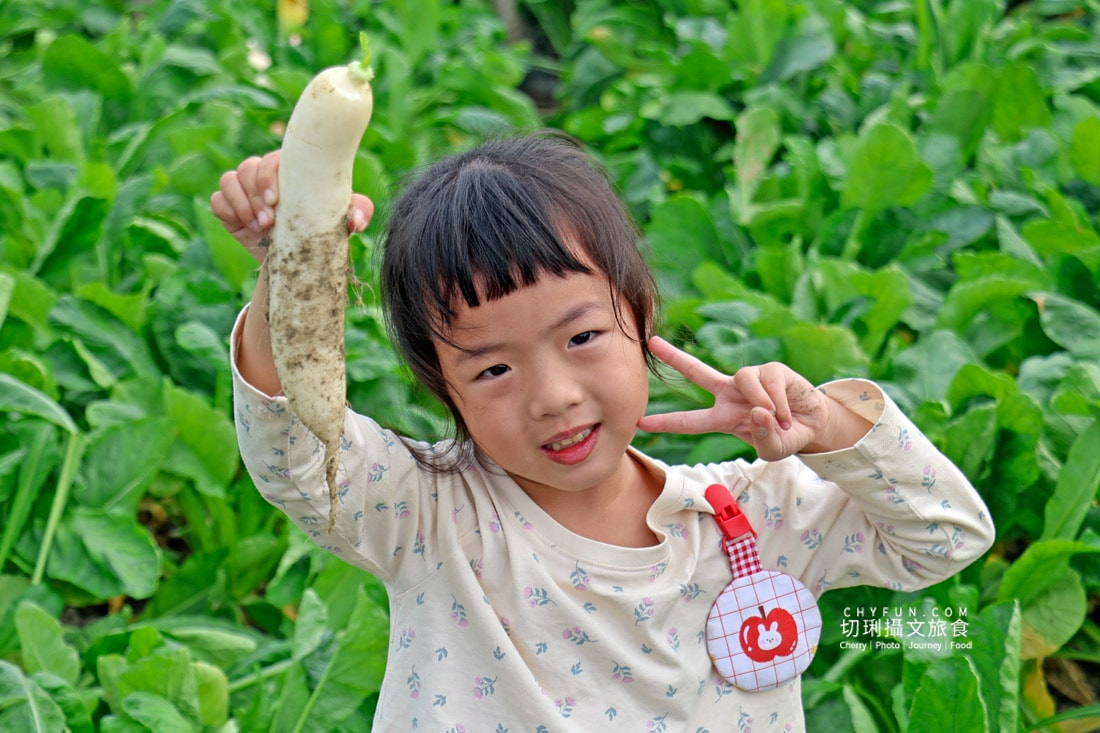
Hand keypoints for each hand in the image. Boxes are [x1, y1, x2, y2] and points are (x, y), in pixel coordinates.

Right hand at [210, 150, 373, 261]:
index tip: (275, 200)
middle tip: (268, 221)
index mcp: (289, 170)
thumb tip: (356, 221)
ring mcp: (244, 190)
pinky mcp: (229, 208)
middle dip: (256, 194)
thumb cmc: (319, 231)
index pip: (272, 159)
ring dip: (242, 203)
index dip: (269, 176)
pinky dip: (229, 211)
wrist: (296, 258)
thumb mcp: (341, 222)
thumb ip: (357, 213)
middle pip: (248, 167)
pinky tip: (244, 226)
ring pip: (230, 180)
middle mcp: (264, 175)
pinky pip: (218, 200)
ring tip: (260, 226)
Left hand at [637, 336, 845, 460]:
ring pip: (744, 379)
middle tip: (651, 343)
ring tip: (777, 419)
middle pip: (697, 371)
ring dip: (762, 402)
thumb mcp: (774, 450)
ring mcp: (750, 380)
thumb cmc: (787, 437)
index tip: (640, 421)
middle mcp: (730, 394)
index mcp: (723, 417)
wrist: (814, 424)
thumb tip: (757, 410)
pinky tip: (787, 413)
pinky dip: (778, 401)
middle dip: (674, 357)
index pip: (689, 422)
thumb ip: (764, 438)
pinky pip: (768, 381)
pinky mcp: (771, 370)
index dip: (666, 422)